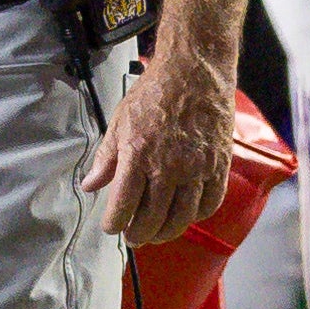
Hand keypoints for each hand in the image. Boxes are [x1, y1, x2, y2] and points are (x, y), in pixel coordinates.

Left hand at [82, 56, 233, 246]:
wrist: (194, 71)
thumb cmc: (155, 92)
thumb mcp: (121, 120)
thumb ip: (106, 157)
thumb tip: (91, 185)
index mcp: (138, 154)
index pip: (123, 205)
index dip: (114, 223)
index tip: (111, 228)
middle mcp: (168, 165)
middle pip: (153, 218)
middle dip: (139, 233)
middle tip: (133, 237)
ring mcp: (196, 167)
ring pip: (182, 217)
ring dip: (167, 232)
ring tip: (157, 234)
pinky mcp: (218, 165)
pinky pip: (209, 203)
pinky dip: (197, 216)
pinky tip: (187, 215)